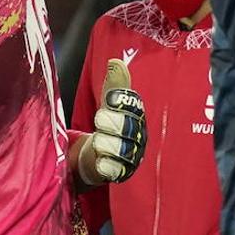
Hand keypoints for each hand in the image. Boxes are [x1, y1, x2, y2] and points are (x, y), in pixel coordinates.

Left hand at [78, 59, 145, 184]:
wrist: (99, 158)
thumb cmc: (108, 127)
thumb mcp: (110, 105)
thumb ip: (114, 86)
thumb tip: (115, 61)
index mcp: (136, 118)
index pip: (134, 107)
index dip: (122, 102)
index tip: (110, 97)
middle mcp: (137, 137)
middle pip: (129, 128)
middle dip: (113, 123)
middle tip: (99, 119)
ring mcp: (130, 157)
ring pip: (121, 149)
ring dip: (107, 143)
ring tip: (97, 140)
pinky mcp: (119, 173)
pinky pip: (115, 169)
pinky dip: (107, 165)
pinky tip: (100, 161)